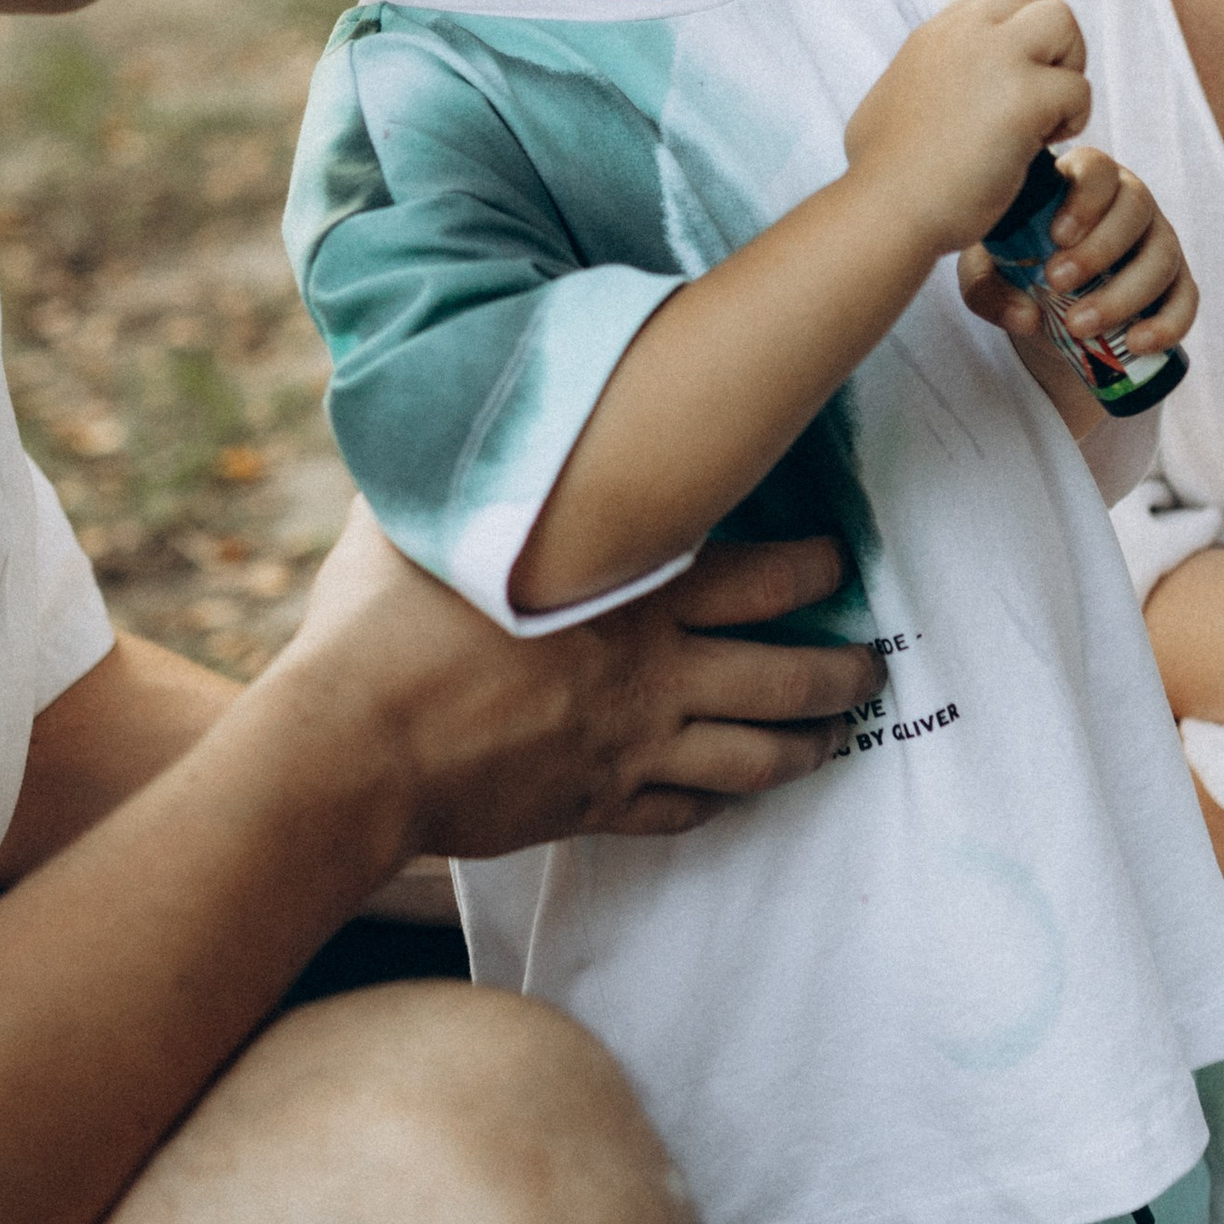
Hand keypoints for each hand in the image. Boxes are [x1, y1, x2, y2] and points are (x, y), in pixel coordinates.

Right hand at [291, 511, 872, 854]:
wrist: (353, 749)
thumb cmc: (379, 622)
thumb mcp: (424, 515)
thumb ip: (467, 473)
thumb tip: (447, 410)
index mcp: (630, 590)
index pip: (766, 576)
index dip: (816, 568)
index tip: (836, 561)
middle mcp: (651, 674)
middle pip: (788, 675)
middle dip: (844, 670)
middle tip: (871, 664)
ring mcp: (631, 749)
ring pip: (757, 757)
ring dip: (809, 745)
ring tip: (836, 738)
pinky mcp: (596, 808)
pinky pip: (684, 812)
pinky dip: (718, 803)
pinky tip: (730, 796)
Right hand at [843, 0, 1091, 261]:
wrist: (885, 210)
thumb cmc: (884, 175)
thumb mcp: (893, 98)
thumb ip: (926, 75)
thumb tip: (939, 86)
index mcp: (936, 32)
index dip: (1020, 35)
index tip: (1011, 82)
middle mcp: (965, 33)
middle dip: (1054, 40)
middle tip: (1040, 96)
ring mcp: (996, 58)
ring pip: (1064, 22)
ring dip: (1068, 70)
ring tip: (1046, 120)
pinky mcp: (1023, 98)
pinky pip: (1077, 89)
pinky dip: (1072, 121)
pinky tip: (1038, 150)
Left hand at [958, 145, 1195, 372]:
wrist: (1045, 307)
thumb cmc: (1014, 268)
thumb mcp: (986, 272)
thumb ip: (988, 287)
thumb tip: (1027, 317)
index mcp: (1082, 181)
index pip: (1096, 168)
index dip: (1084, 199)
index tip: (1054, 237)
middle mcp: (1128, 202)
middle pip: (1136, 206)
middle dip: (1099, 248)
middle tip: (1056, 283)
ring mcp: (1158, 239)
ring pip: (1162, 255)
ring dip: (1124, 293)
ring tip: (1079, 327)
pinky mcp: (1176, 281)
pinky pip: (1186, 297)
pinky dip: (1168, 323)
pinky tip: (1136, 343)